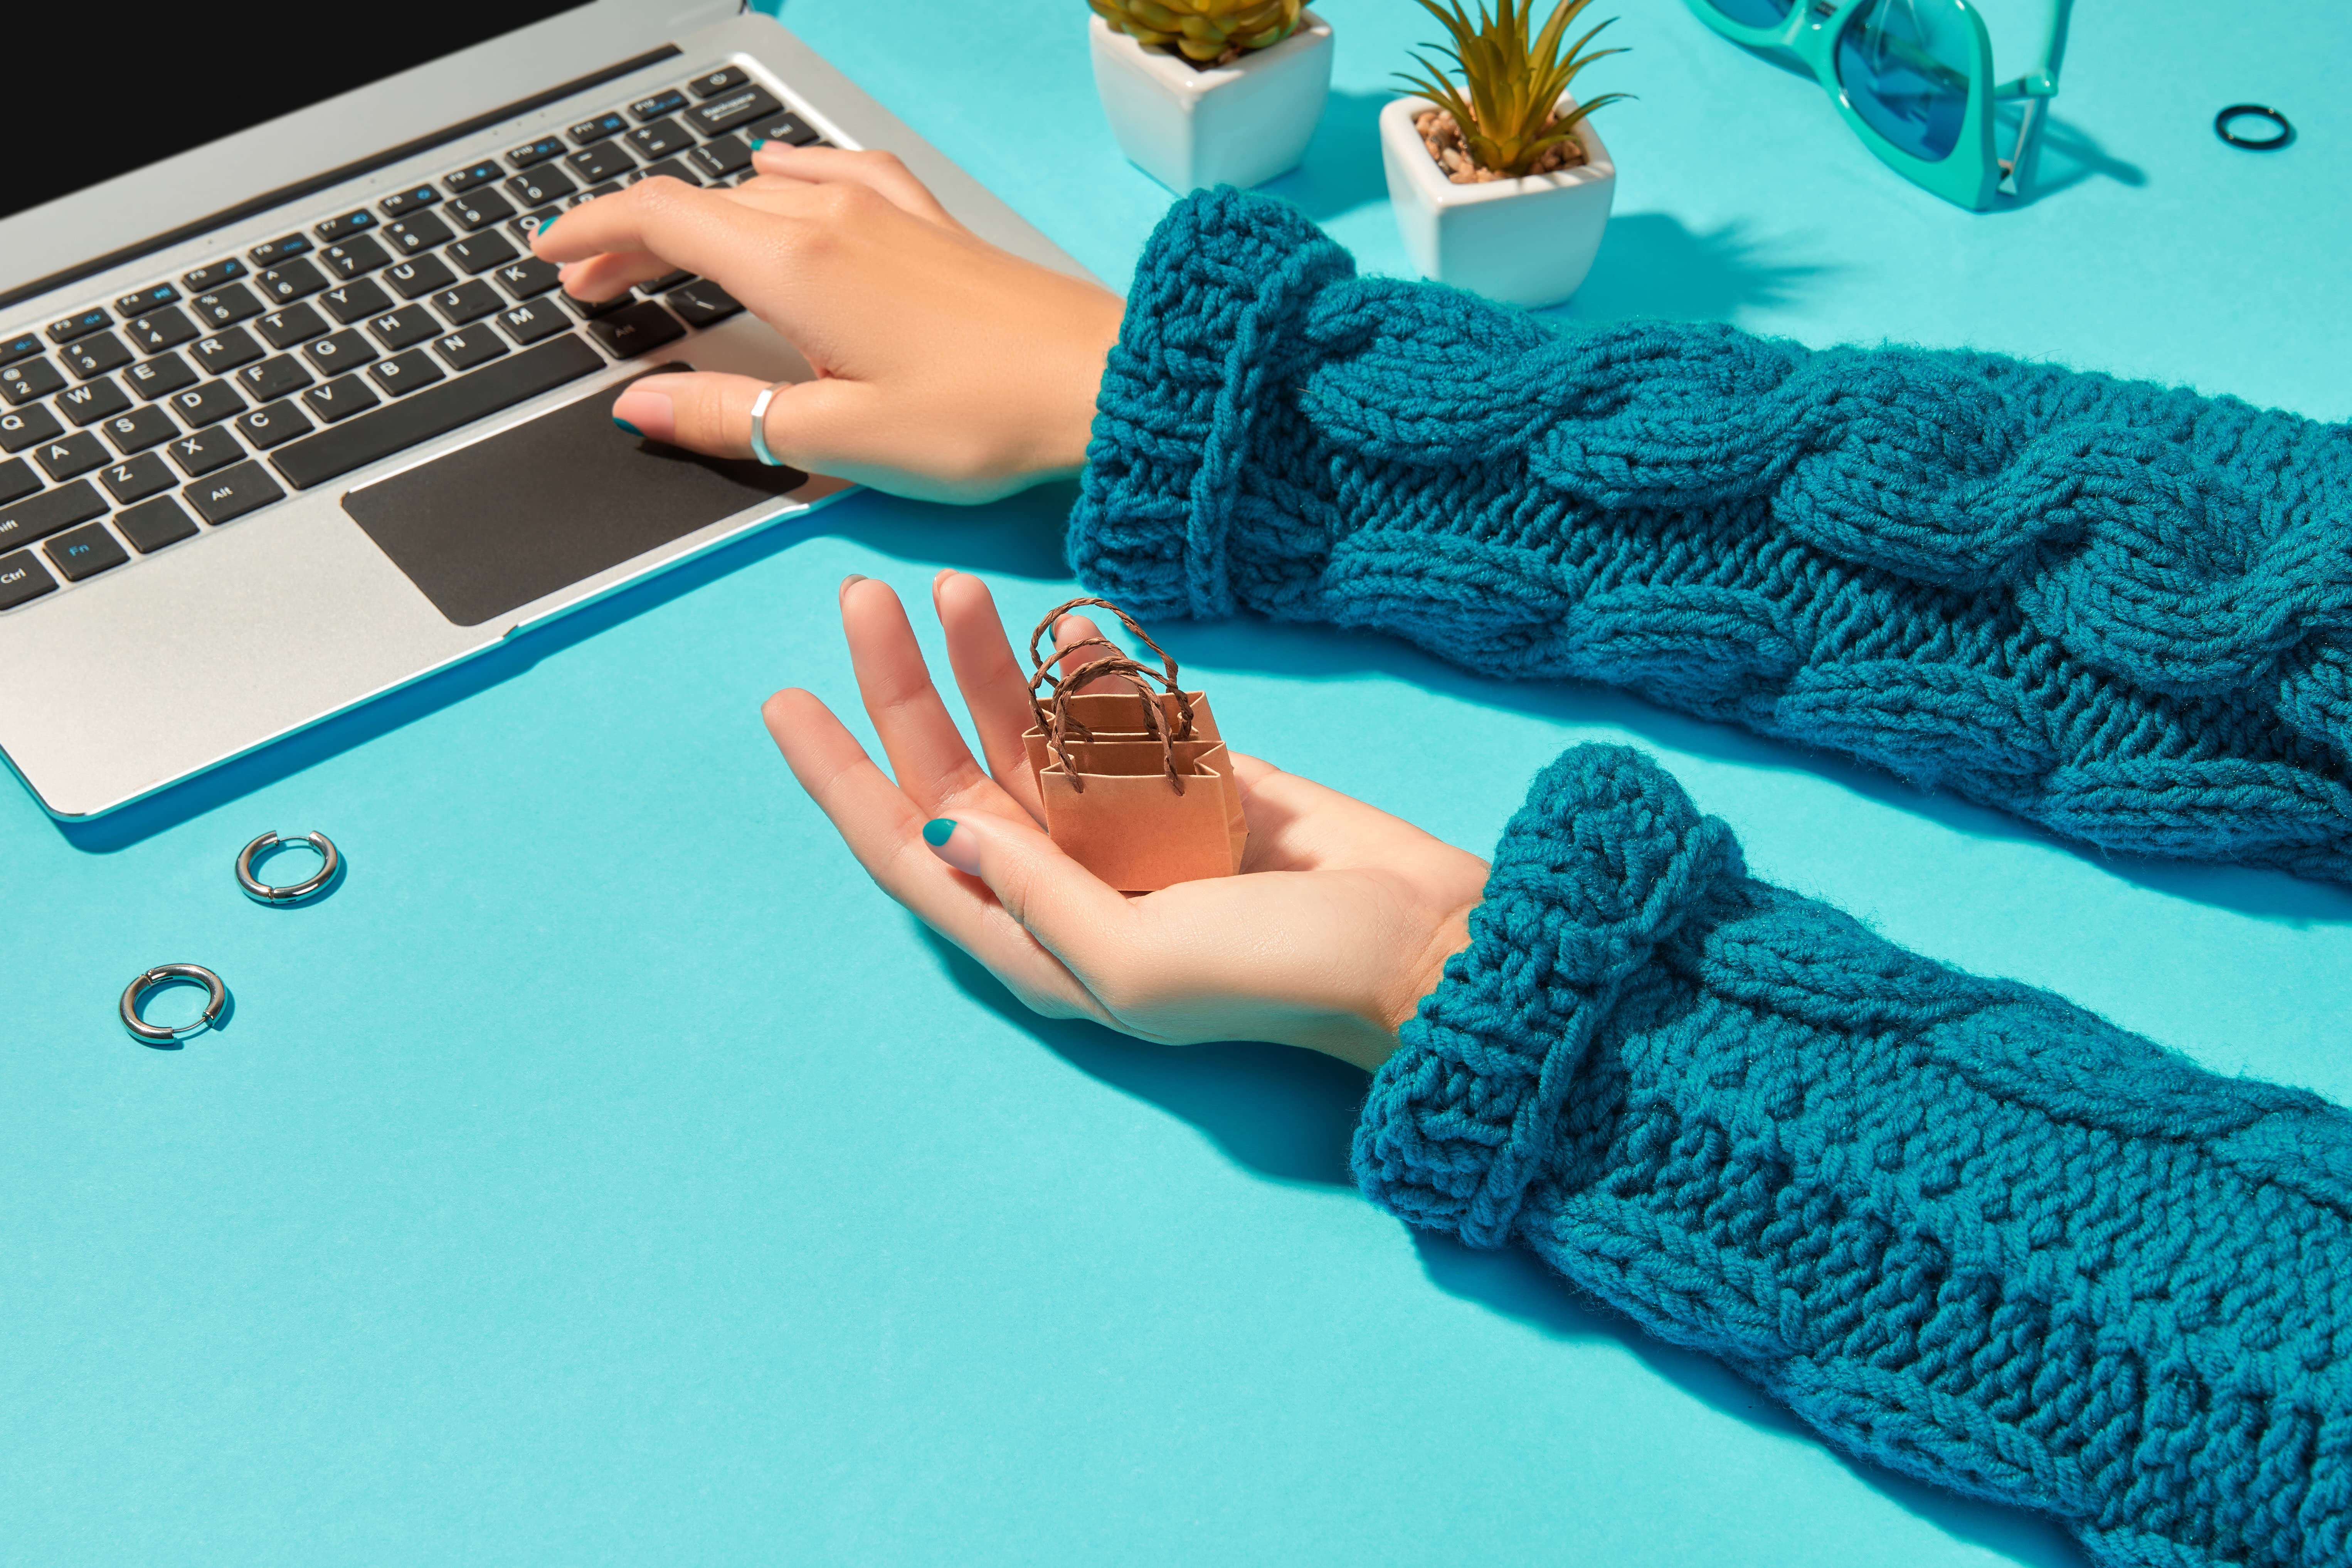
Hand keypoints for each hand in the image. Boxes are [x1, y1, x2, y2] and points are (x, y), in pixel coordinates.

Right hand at [532, 145, 1123, 502]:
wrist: (1100, 381)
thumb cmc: (984, 415)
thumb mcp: (838, 437)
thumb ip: (731, 416)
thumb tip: (642, 407)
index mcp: (794, 266)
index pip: (660, 220)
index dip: (592, 230)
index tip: (551, 255)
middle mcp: (830, 220)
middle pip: (700, 205)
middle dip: (632, 236)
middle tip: (593, 279)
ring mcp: (883, 214)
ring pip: (759, 191)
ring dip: (699, 213)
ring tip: (666, 244)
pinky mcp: (928, 227)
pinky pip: (835, 175)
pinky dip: (785, 175)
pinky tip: (781, 173)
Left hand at [762, 573, 1489, 1070]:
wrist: (1420, 947)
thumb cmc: (1281, 976)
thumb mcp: (1137, 962)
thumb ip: (1034, 897)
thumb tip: (944, 829)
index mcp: (1037, 942)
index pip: (907, 854)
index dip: (841, 782)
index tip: (786, 702)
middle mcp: (1067, 883)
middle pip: (953, 774)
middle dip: (903, 691)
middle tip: (864, 600)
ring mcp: (1129, 827)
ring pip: (1024, 730)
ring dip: (982, 662)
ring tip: (950, 588)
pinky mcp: (1194, 778)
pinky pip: (1113, 714)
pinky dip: (1082, 667)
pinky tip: (1056, 624)